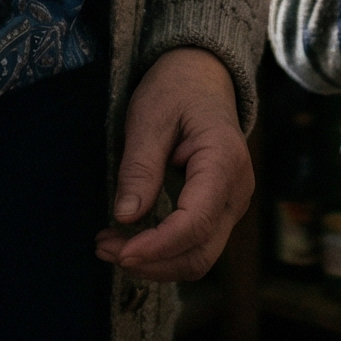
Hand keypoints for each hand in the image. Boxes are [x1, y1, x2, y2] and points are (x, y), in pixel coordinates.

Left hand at [95, 48, 251, 282]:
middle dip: (152, 262)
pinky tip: (129, 240)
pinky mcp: (218, 211)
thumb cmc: (176, 90)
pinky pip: (195, 244)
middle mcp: (237, 192)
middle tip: (104, 248)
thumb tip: (126, 215)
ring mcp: (231, 205)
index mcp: (224, 162)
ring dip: (155, 262)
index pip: (195, 223)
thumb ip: (141, 167)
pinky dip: (163, 251)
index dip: (157, 246)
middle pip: (200, 253)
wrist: (202, 77)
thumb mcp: (149, 117)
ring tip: (109, 246)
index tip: (119, 252)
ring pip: (198, 257)